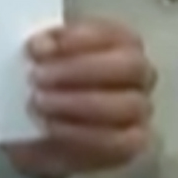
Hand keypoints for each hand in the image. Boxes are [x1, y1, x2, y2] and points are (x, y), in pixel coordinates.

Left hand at [2, 18, 154, 177]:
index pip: (115, 32)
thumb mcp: (38, 60)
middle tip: (37, 76)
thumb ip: (41, 49)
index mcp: (122, 41)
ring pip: (128, 105)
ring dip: (79, 103)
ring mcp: (141, 112)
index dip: (79, 38)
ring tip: (40, 103)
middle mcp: (141, 74)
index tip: (40, 47)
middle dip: (81, 69)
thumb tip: (39, 47)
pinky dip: (82, 134)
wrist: (37, 131)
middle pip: (130, 66)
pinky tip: (51, 127)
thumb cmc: (45, 83)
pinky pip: (119, 142)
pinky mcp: (133, 145)